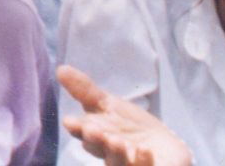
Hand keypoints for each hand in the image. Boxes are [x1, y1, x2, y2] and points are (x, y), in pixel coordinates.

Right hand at [57, 65, 193, 165]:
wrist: (164, 148)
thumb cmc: (130, 126)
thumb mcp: (108, 104)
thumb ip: (85, 90)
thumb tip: (60, 68)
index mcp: (95, 135)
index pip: (81, 132)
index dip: (76, 128)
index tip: (70, 121)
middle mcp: (108, 153)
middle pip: (97, 149)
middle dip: (94, 140)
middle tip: (93, 130)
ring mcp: (127, 163)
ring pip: (117, 162)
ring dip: (115, 153)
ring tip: (117, 141)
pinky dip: (143, 161)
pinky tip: (145, 151)